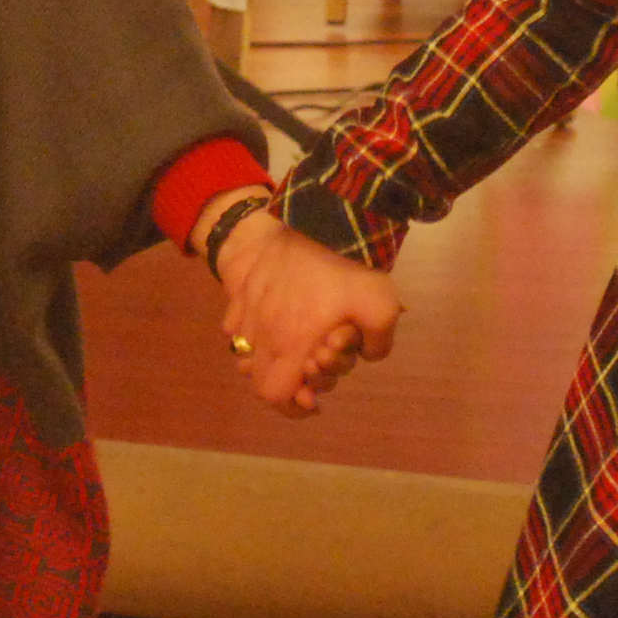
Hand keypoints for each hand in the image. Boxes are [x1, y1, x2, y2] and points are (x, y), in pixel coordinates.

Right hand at [216, 211, 400, 417]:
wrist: (319, 212)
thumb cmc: (350, 264)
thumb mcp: (382, 308)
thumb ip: (377, 345)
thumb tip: (366, 354)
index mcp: (291, 342)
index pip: (275, 395)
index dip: (292, 405)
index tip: (313, 397)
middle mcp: (260, 331)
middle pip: (258, 378)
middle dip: (285, 380)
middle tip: (310, 364)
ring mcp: (245, 307)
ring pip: (243, 351)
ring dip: (267, 356)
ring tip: (290, 343)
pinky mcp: (240, 286)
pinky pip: (235, 321)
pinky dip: (250, 329)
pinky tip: (274, 316)